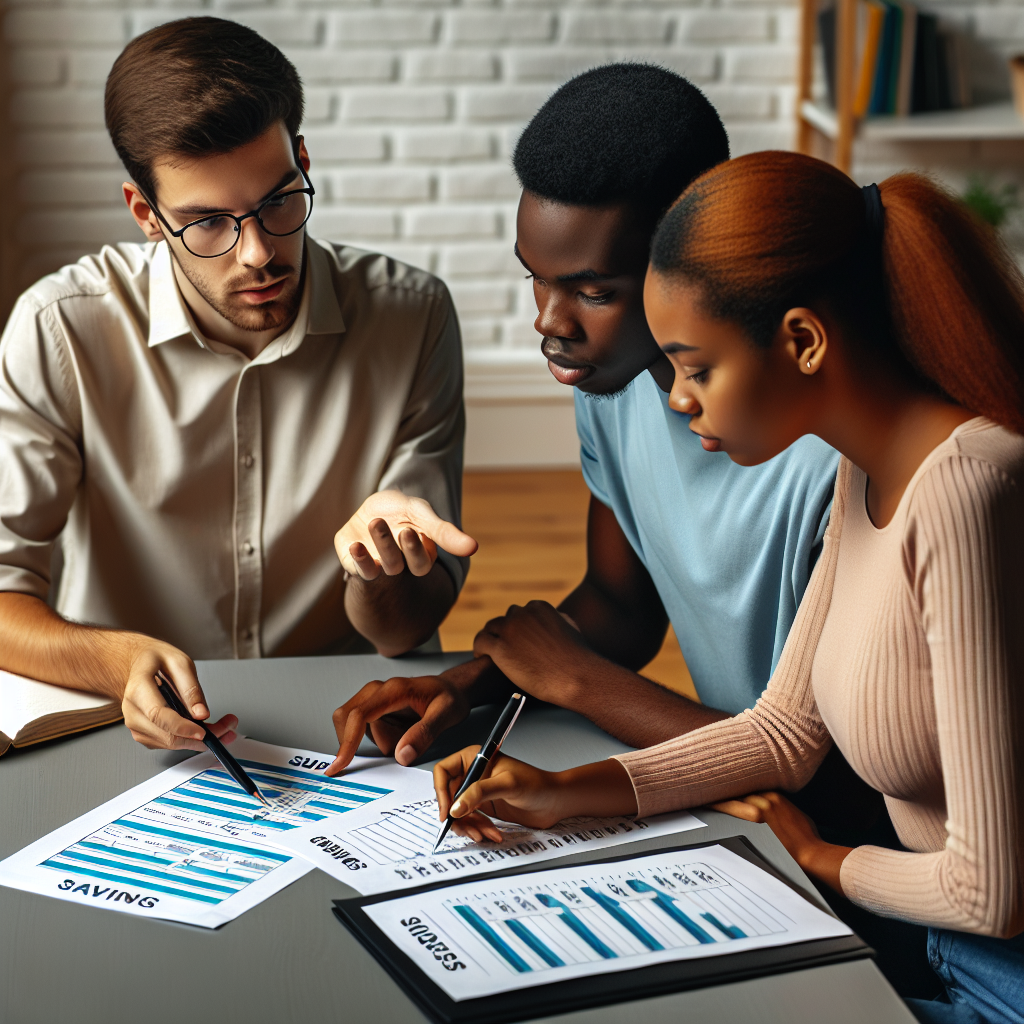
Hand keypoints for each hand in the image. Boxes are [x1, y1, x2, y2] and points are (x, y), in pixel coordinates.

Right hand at [120, 636, 237, 751]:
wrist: (137, 663)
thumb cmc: (155, 659)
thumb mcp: (179, 662)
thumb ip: (191, 688)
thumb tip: (201, 713)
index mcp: (139, 690)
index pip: (158, 715)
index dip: (182, 727)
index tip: (203, 732)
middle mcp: (133, 711)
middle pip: (167, 735)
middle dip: (201, 737)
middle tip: (228, 727)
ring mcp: (136, 725)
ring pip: (170, 743)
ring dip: (198, 740)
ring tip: (223, 727)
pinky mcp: (144, 733)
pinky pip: (168, 743)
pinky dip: (188, 739)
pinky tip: (205, 728)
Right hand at [328, 670, 472, 774]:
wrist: (451, 688)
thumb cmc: (449, 698)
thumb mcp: (447, 714)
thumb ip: (425, 734)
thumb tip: (401, 755)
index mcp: (393, 691)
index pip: (359, 715)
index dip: (347, 741)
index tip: (340, 764)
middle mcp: (378, 690)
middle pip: (348, 719)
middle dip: (364, 740)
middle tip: (398, 742)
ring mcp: (373, 697)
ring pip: (358, 728)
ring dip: (379, 740)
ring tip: (408, 733)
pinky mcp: (373, 707)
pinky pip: (365, 729)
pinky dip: (379, 738)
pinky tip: (402, 732)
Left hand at [334, 490, 476, 581]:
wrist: (371, 506)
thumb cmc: (401, 511)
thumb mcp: (422, 514)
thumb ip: (444, 532)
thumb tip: (474, 548)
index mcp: (419, 557)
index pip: (421, 563)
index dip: (416, 550)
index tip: (411, 531)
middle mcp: (397, 566)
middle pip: (400, 567)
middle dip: (396, 548)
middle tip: (401, 530)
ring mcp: (375, 566)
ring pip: (379, 567)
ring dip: (379, 545)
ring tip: (375, 522)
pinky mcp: (354, 562)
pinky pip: (356, 567)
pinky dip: (357, 558)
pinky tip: (356, 545)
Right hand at [433, 747, 570, 840]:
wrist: (554, 801)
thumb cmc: (536, 783)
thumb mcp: (507, 785)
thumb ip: (479, 794)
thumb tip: (456, 807)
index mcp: (474, 758)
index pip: (443, 771)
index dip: (441, 792)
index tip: (447, 812)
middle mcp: (473, 774)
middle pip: (448, 797)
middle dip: (458, 816)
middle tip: (469, 829)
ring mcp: (478, 792)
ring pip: (458, 813)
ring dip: (469, 827)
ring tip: (485, 834)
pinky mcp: (484, 808)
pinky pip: (470, 822)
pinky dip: (478, 830)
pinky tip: (492, 833)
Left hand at [472, 600, 592, 702]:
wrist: (577, 677)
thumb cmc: (578, 659)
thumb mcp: (570, 628)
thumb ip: (557, 620)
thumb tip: (554, 619)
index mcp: (539, 607)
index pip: (521, 612)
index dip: (518, 627)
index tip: (518, 638)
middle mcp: (522, 614)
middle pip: (506, 619)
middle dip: (506, 633)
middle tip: (505, 647)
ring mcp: (510, 630)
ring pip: (490, 629)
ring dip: (490, 639)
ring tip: (488, 652)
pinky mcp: (500, 649)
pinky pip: (481, 642)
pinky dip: (479, 649)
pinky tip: (481, 657)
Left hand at [711, 791, 851, 892]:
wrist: (813, 855)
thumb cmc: (807, 838)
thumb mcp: (796, 815)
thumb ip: (779, 807)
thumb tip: (769, 808)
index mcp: (774, 795)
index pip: (745, 784)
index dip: (730, 784)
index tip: (717, 782)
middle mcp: (765, 798)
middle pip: (736, 787)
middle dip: (720, 786)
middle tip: (700, 782)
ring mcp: (759, 809)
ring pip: (731, 796)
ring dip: (716, 795)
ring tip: (697, 791)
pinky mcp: (755, 822)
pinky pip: (730, 808)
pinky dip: (718, 805)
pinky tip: (706, 803)